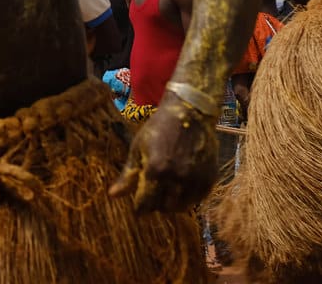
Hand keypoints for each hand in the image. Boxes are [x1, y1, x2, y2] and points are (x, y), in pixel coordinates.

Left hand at [110, 98, 217, 212]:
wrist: (190, 113)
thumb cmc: (159, 129)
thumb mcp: (138, 148)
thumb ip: (127, 175)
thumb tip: (112, 196)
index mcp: (155, 170)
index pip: (144, 205)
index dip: (140, 206)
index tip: (139, 203)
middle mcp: (177, 178)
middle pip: (163, 208)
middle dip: (156, 203)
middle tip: (154, 192)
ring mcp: (195, 179)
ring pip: (181, 207)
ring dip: (172, 202)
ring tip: (168, 188)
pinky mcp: (209, 179)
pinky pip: (196, 200)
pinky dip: (188, 197)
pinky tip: (182, 185)